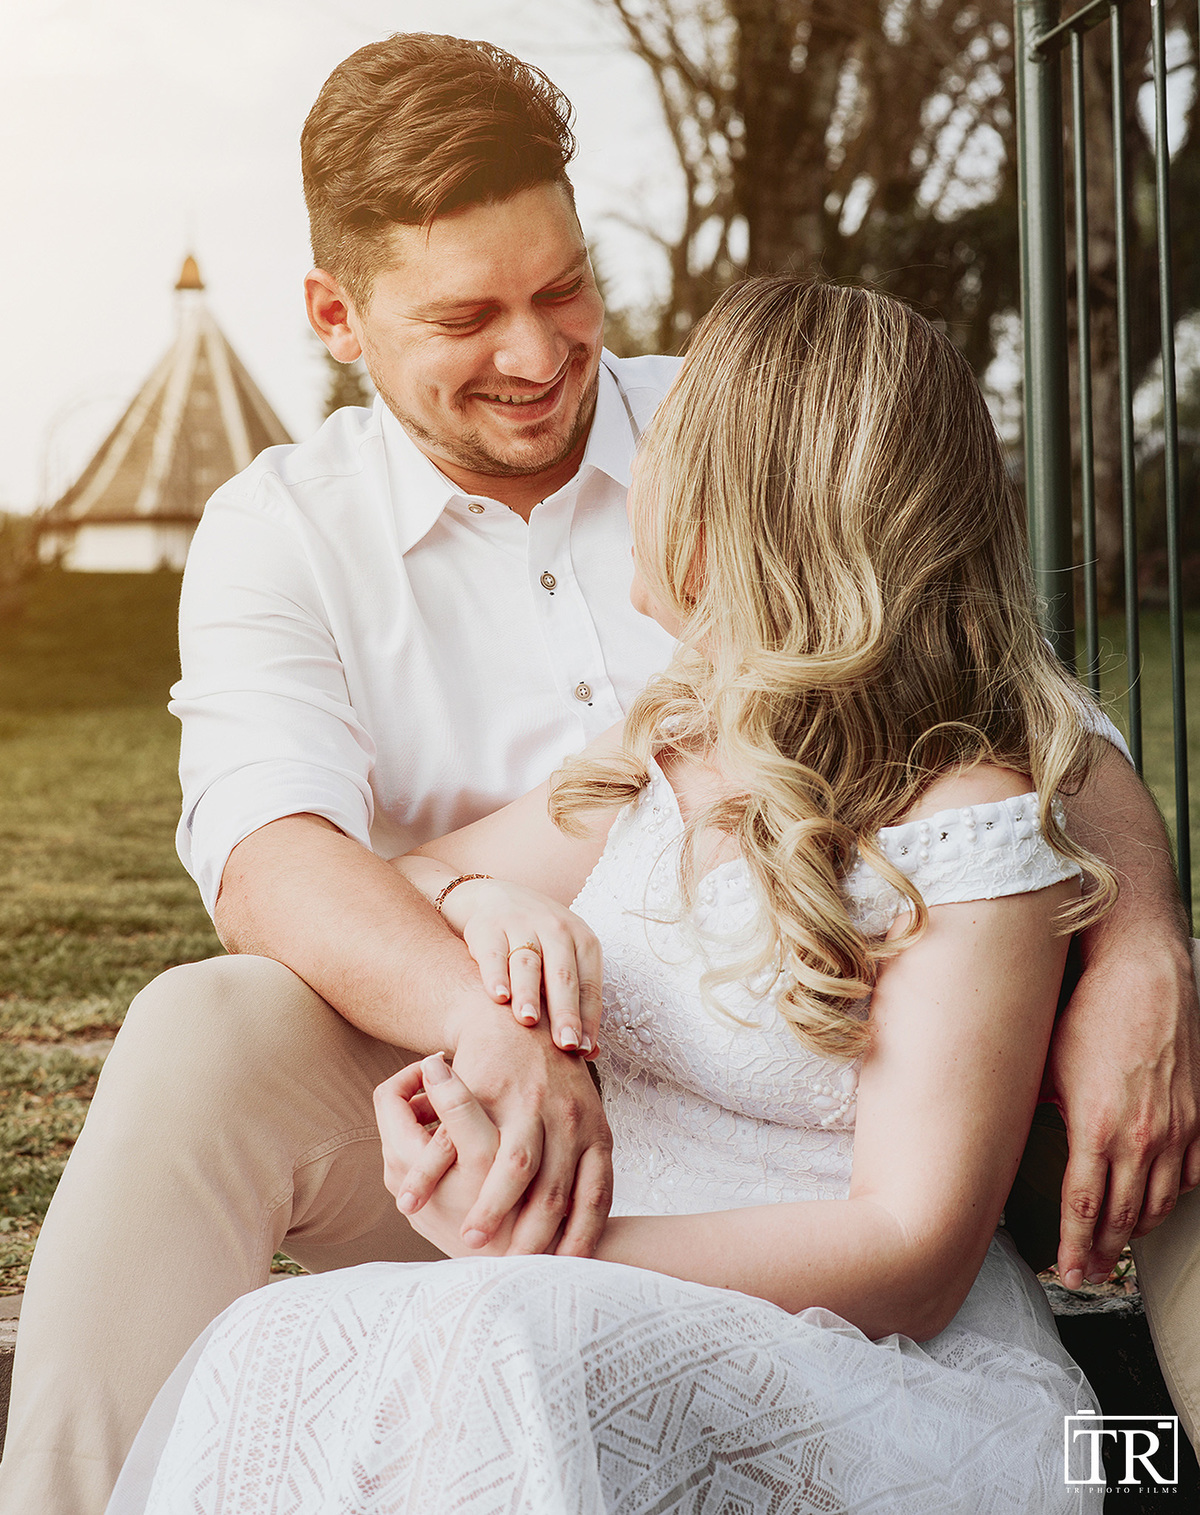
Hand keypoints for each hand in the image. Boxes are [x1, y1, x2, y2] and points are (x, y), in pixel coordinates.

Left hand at [375, 1054, 516, 1255]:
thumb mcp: (486, 1149)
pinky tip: (489, 1142)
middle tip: (469, 1085)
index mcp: (404, 1159)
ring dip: (445, 1120)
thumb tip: (431, 1063)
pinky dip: (453, 1145)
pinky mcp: (434, 1208)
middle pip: (402, 1116)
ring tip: (482, 1113)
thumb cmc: (510, 1210)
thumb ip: (456, 1104)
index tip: (452, 1063)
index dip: (418, 1072)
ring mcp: (416, 1196)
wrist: (527, 1270)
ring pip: (420, 1138)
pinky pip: (434, 1161)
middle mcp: (399, 1180)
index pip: (388, 1094)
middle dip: (433, 1096)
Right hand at [391, 1002, 613, 1255]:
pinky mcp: (483, 1089)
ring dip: (489, 1210)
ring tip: (467, 1243)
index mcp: (593, 1130)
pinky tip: (412, 1204)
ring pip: (511, 1168)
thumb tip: (593, 1231)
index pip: (594, 1196)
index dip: (581, 1238)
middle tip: (511, 1274)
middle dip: (531, 1238)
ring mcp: (525, 1103)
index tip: (564, 1273)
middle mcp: (565, 1117)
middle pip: (553, 1191)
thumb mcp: (587, 1117)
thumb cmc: (556, 1079)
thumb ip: (587, 1164)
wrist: (519, 1016)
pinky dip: (430, 1175)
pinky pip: (453, 1139)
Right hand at [439, 878, 603, 1056]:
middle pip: (563, 975)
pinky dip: (495, 975)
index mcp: (582, 940)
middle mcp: (555, 928)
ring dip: (529, 993)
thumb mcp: (563, 962)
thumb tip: (589, 1053)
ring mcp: (521, 924)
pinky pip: (493, 953)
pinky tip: (498, 997)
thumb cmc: (537, 942)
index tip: (584, 1049)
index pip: (589, 985)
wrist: (495, 897)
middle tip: (565, 1043)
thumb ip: (575, 1003)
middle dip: (565, 1011)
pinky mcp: (488, 926)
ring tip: (529, 1021)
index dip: (587, 1018)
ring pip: (528, 963)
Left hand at [1047, 935, 1199, 1287]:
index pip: (1084, 1209)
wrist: (1143, 977)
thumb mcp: (1046, 1066)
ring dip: (1136, 1230)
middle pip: (1123, 1217)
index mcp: (1097, 1129)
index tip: (1069, 1274)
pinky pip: (1190, 1174)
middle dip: (1105, 1252)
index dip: (1076, 1248)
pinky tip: (1156, 1203)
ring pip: (1159, 1202)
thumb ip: (1038, 1110)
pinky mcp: (1196, 1116)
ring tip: (1118, 1246)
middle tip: (1091, 1273)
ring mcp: (1175, 1130)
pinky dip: (1172, 1197)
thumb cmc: (1088, 1013)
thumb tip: (1011, 1133)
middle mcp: (1141, 1138)